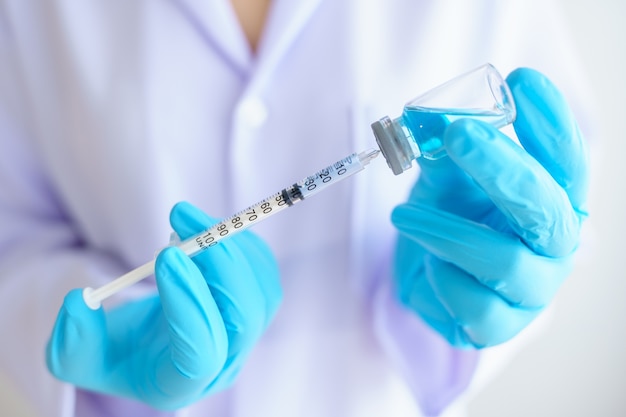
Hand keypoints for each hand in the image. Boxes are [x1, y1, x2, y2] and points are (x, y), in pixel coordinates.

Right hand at [46, 202, 281, 408]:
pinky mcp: (257, 302)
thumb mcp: (82, 357)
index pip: (201, 352)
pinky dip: (238, 241)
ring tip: (185, 220)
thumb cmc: (122, 351)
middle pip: (244, 316)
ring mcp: (247, 333)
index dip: (189, 304)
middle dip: (218, 263)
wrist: (155, 343)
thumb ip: (73, 342)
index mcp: (181, 381)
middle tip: (182, 221)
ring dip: (227, 245)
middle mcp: (224, 361)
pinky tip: (205, 230)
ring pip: (260, 289)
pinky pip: (262, 269)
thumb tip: (79, 301)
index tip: (164, 255)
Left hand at [391, 68, 588, 347]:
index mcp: (553, 200)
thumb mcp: (447, 177)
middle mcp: (554, 245)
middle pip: (544, 207)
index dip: (550, 123)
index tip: (522, 80)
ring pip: (504, 260)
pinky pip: (476, 307)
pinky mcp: (499, 325)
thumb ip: (441, 150)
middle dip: (501, 167)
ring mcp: (532, 289)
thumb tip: (424, 117)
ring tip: (403, 214)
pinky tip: (429, 267)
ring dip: (447, 231)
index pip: (566, 160)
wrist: (429, 273)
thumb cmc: (451, 217)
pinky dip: (442, 279)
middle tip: (458, 134)